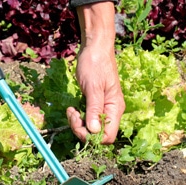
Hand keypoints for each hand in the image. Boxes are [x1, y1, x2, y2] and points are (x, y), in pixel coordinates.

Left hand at [67, 1, 124, 143]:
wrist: (94, 48)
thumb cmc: (95, 64)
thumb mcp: (93, 87)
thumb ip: (94, 109)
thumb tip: (94, 131)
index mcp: (115, 109)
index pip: (108, 136)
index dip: (92, 136)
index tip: (78, 123)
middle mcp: (111, 111)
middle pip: (98, 134)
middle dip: (81, 129)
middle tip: (71, 114)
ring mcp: (103, 108)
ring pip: (91, 128)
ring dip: (78, 123)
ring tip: (70, 110)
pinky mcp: (95, 104)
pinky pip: (87, 119)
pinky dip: (78, 117)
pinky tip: (72, 109)